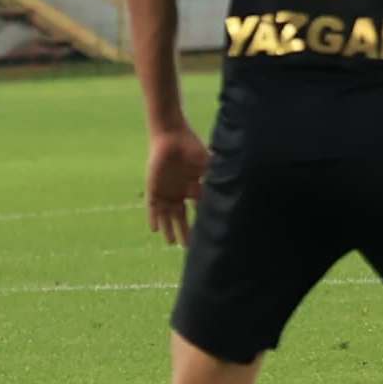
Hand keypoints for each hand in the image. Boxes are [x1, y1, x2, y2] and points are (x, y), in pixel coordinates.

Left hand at [144, 128, 208, 245]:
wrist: (170, 136)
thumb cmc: (191, 147)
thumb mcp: (205, 164)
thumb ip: (214, 177)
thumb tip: (230, 188)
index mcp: (192, 187)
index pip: (197, 208)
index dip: (202, 221)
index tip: (208, 233)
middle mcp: (178, 192)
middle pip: (181, 217)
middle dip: (185, 231)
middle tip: (188, 247)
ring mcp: (165, 191)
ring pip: (166, 215)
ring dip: (168, 228)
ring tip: (171, 242)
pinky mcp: (153, 188)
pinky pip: (152, 206)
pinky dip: (153, 217)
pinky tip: (154, 229)